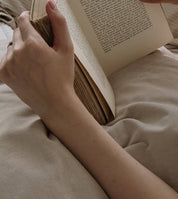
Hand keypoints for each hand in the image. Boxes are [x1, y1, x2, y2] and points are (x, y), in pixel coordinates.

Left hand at [0, 1, 74, 121]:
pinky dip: (14, 62)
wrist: (55, 103)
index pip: (23, 21)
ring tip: (35, 63)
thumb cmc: (63, 78)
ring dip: (20, 50)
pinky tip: (27, 70)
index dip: (27, 18)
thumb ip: (59, 24)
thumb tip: (50, 4)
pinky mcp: (4, 73)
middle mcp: (17, 52)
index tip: (30, 19)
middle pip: (17, 34)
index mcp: (33, 43)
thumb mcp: (66, 49)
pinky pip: (6, 60)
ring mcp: (9, 63)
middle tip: (40, 49)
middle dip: (27, 37)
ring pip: (12, 48)